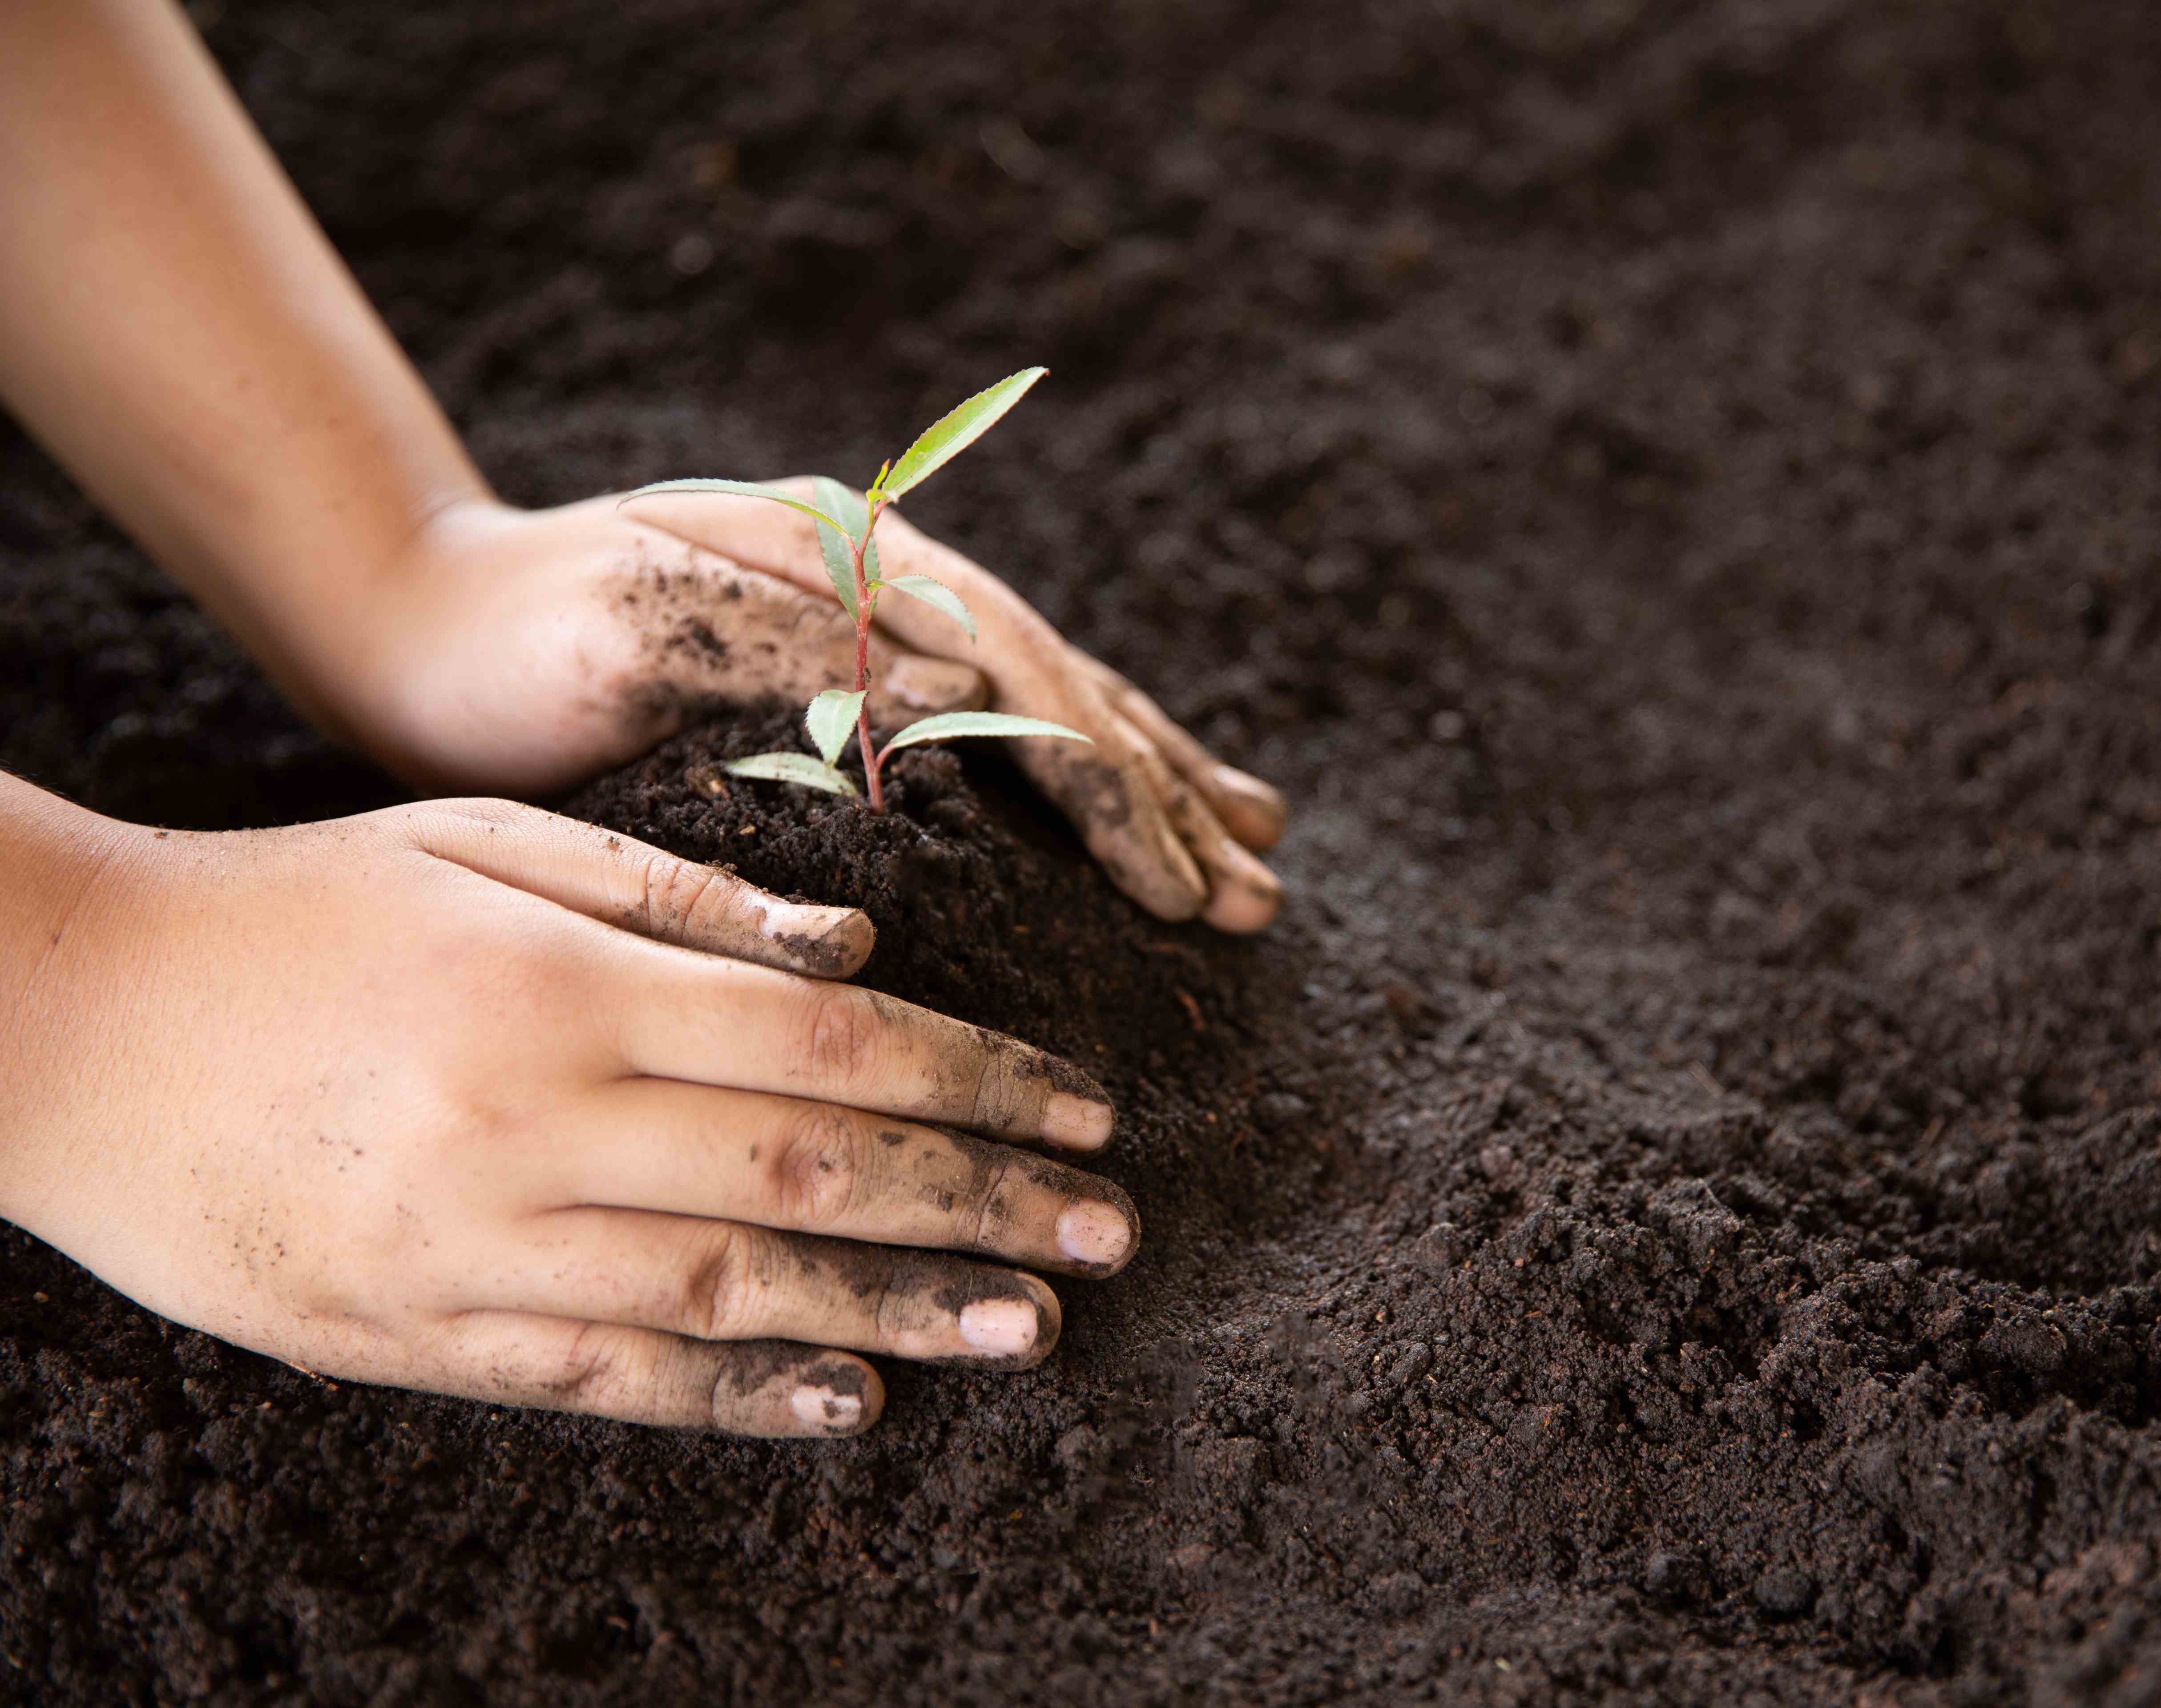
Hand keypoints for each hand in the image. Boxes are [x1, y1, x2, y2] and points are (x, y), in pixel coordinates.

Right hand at [0, 793, 1140, 1436]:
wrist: (72, 1024)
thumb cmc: (300, 908)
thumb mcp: (479, 847)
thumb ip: (673, 898)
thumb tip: (856, 949)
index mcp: (567, 991)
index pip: (831, 1048)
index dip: (978, 1081)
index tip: (1084, 1110)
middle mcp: (538, 1125)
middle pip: (813, 1174)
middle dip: (982, 1203)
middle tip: (1113, 1232)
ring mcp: (474, 1243)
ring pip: (735, 1291)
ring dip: (900, 1310)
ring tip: (1029, 1327)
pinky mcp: (414, 1331)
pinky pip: (607, 1377)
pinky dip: (737, 1392)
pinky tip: (847, 1395)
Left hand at [351, 494, 1286, 930]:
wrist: (406, 615)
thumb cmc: (502, 636)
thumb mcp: (626, 625)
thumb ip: (789, 640)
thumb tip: (960, 677)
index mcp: (849, 561)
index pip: (1019, 687)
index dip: (1110, 791)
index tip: (1179, 887)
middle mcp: (886, 576)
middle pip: (1062, 691)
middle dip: (1164, 798)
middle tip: (1258, 898)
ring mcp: (878, 616)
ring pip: (1052, 702)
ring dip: (1154, 783)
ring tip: (1255, 851)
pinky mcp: (854, 666)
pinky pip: (998, 722)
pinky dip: (1080, 770)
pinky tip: (1141, 812)